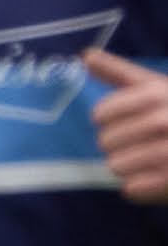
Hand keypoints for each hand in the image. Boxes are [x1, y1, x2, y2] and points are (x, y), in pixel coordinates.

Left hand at [94, 51, 167, 201]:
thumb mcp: (158, 87)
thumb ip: (120, 72)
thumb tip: (86, 55)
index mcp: (158, 94)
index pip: (101, 113)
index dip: (110, 120)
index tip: (128, 120)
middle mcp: (165, 120)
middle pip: (106, 141)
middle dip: (120, 145)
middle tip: (145, 142)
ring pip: (116, 166)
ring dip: (130, 167)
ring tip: (153, 160)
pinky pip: (132, 190)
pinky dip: (140, 188)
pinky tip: (158, 177)